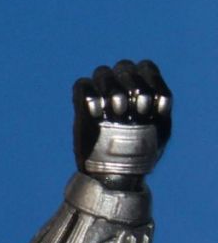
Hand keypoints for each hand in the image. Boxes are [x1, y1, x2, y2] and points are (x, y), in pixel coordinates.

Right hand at [73, 60, 171, 176]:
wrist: (114, 176)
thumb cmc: (140, 154)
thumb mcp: (159, 130)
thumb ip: (158, 105)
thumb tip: (145, 93)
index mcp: (141, 92)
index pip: (145, 66)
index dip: (147, 79)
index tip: (149, 104)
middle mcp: (121, 91)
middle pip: (123, 66)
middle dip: (128, 83)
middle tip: (130, 109)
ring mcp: (100, 99)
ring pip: (102, 72)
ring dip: (111, 88)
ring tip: (116, 112)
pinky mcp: (82, 109)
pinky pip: (82, 86)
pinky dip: (90, 95)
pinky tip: (97, 114)